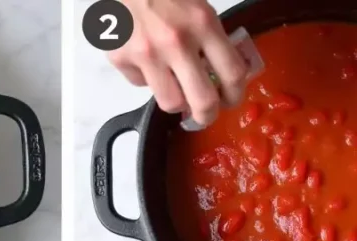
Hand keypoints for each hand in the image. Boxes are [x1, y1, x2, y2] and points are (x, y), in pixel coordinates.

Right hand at [110, 0, 247, 125]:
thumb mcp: (199, 9)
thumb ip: (212, 40)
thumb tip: (221, 74)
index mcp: (202, 24)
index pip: (231, 73)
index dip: (235, 95)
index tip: (231, 99)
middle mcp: (176, 42)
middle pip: (203, 100)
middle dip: (208, 115)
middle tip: (206, 114)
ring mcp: (147, 53)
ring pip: (171, 103)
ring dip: (177, 102)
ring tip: (176, 91)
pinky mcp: (121, 58)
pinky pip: (140, 84)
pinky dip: (145, 78)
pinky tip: (145, 60)